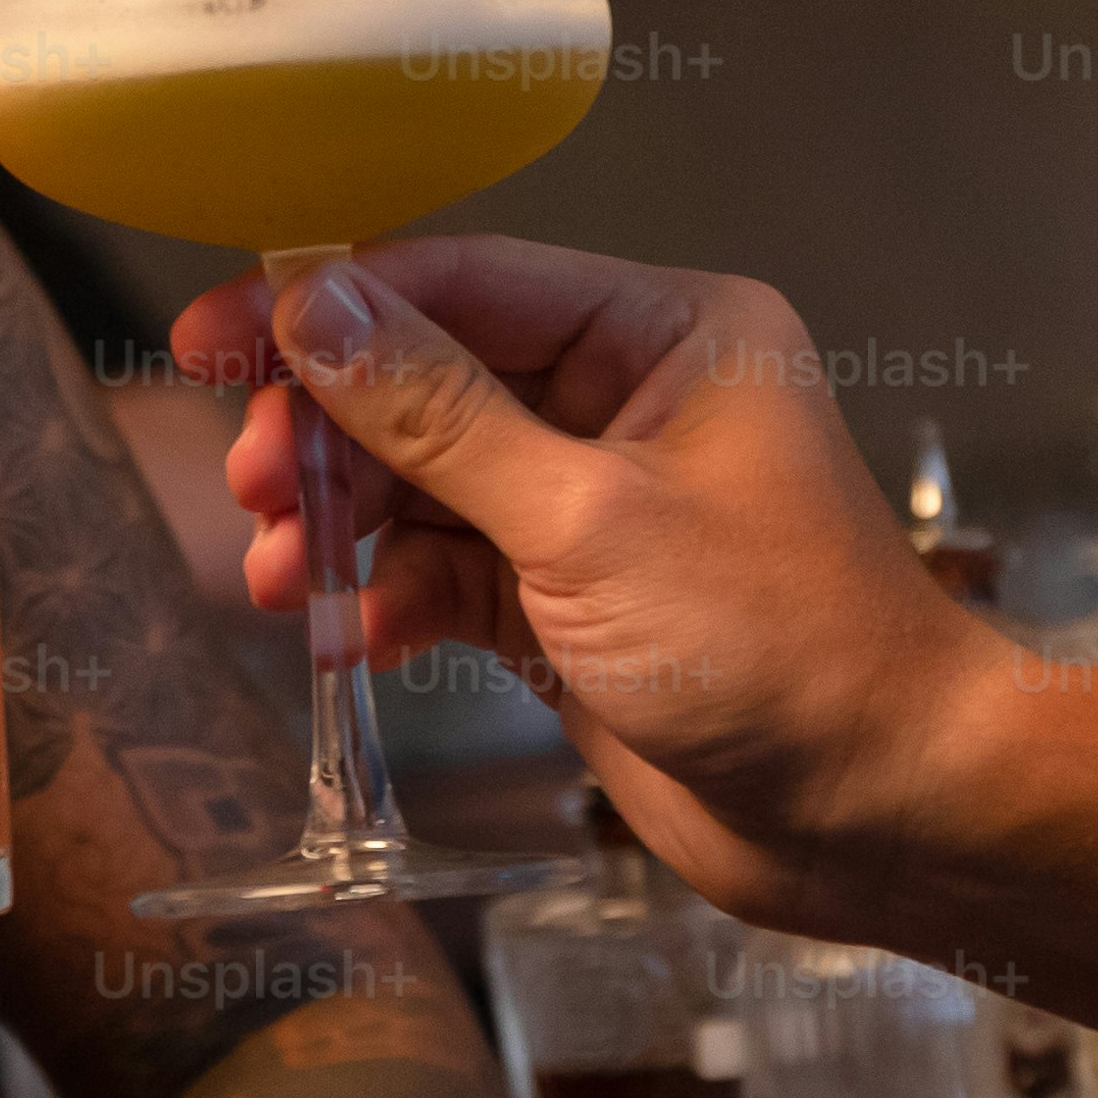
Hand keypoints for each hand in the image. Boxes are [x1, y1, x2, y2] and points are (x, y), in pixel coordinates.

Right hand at [168, 238, 997, 940]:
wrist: (883, 814)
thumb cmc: (779, 648)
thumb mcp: (588, 522)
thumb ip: (440, 415)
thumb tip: (317, 308)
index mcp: (667, 332)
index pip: (465, 283)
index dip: (330, 307)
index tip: (214, 341)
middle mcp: (632, 399)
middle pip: (431, 378)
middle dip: (331, 433)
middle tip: (254, 487)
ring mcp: (599, 504)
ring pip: (428, 482)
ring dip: (347, 526)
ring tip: (285, 579)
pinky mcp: (573, 601)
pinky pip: (451, 572)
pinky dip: (393, 600)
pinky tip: (348, 640)